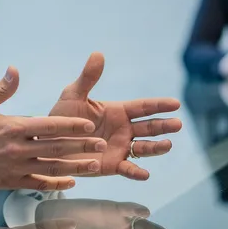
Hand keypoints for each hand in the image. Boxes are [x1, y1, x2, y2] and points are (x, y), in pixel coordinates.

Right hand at [0, 68, 105, 190]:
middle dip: (81, 146)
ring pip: (51, 168)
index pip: (49, 126)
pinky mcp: (11, 181)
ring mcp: (16, 167)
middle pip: (56, 148)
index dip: (71, 125)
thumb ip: (2, 88)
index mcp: (13, 127)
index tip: (89, 124)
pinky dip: (56, 184)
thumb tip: (15, 69)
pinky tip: (71, 182)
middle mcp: (17, 149)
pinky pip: (38, 184)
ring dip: (75, 167)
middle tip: (101, 144)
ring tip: (94, 165)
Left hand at [47, 53, 182, 180]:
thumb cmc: (61, 117)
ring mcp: (120, 148)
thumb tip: (98, 54)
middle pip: (149, 128)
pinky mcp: (112, 166)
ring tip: (168, 145)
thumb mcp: (73, 95)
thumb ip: (88, 78)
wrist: (49, 143)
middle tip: (178, 124)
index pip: (143, 107)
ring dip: (156, 147)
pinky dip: (136, 173)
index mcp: (118, 111)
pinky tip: (145, 174)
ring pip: (144, 148)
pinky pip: (127, 169)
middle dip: (164, 126)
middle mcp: (123, 130)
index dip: (160, 105)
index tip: (175, 104)